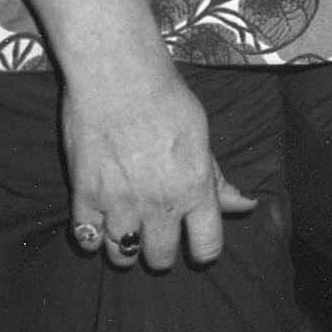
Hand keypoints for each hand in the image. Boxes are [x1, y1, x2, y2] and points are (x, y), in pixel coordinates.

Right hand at [61, 51, 259, 270]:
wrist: (117, 73)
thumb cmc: (166, 97)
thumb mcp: (202, 135)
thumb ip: (217, 178)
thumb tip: (246, 205)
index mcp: (194, 188)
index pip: (207, 247)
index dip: (204, 250)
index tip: (196, 243)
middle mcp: (159, 203)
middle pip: (161, 258)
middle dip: (162, 249)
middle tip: (158, 232)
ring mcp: (120, 204)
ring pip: (123, 256)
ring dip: (127, 248)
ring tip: (128, 228)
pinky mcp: (85, 197)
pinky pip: (87, 240)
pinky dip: (94, 237)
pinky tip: (101, 221)